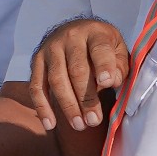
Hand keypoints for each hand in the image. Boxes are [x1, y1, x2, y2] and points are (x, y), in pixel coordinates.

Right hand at [29, 18, 129, 133]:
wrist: (76, 30)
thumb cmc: (101, 47)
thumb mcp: (118, 49)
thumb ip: (119, 66)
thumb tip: (111, 81)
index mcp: (95, 32)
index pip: (99, 49)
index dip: (103, 66)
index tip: (107, 83)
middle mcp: (70, 37)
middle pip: (76, 69)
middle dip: (86, 98)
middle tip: (94, 120)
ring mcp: (50, 49)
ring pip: (56, 79)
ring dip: (67, 105)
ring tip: (79, 125)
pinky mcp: (37, 61)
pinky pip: (37, 86)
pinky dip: (42, 107)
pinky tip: (51, 124)